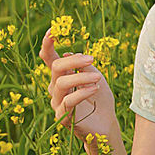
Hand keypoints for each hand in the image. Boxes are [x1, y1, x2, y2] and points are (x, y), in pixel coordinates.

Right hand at [39, 27, 120, 150]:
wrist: (106, 125)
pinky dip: (82, 92)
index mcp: (62, 76)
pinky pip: (68, 101)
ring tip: (98, 78)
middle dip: (74, 60)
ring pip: (61, 83)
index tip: (53, 30)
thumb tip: (70, 55)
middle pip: (56, 67)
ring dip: (81, 77)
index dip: (48, 44)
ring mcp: (57, 102)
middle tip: (92, 58)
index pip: (49, 58)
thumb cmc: (100, 99)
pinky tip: (94, 88)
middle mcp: (56, 88)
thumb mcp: (96, 77)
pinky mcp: (62, 117)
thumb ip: (85, 67)